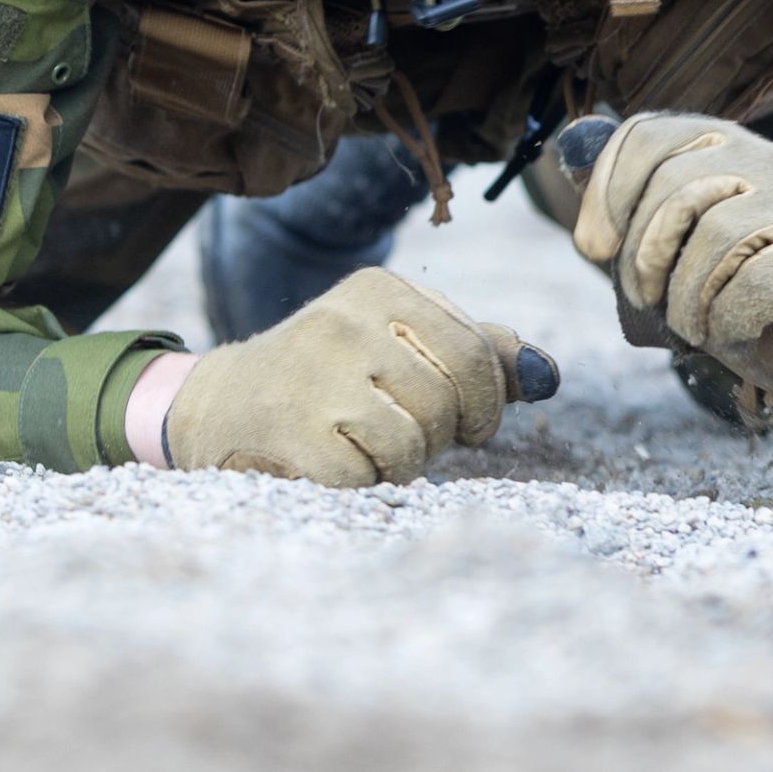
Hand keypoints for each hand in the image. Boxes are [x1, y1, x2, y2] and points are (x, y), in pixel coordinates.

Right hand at [156, 268, 552, 486]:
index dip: (485, 404)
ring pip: (413, 443)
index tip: (468, 426)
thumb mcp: (399, 342)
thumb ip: (475, 352)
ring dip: (400, 464)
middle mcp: (347, 321)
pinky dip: (361, 483)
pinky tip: (332, 462)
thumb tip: (548, 375)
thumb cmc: (332, 375)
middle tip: (406, 436)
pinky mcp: (294, 429)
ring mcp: (316, 375)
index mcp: (380, 288)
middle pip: (446, 403)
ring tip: (366, 446)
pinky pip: (367, 476)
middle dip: (439, 436)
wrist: (224, 404)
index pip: (473, 353)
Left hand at [564, 114, 772, 406]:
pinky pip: (751, 283)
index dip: (606, 192)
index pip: (647, 135)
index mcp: (724, 146)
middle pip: (673, 188)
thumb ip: (632, 203)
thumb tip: (569, 153)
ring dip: (688, 300)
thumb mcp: (679, 245)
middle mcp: (766, 160)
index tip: (598, 248)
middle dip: (644, 259)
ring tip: (698, 324)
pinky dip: (728, 320)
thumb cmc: (745, 294)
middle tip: (650, 302)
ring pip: (712, 236)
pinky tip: (738, 332)